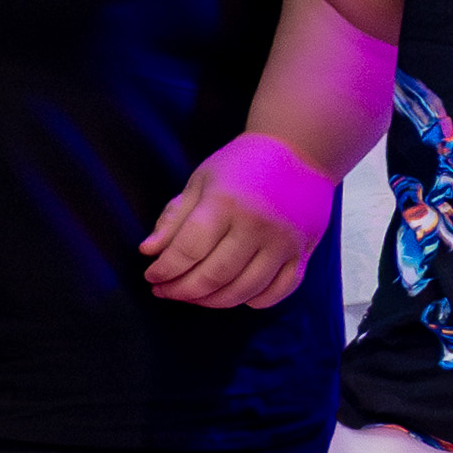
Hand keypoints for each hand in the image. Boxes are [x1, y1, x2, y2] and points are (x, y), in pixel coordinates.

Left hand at [139, 129, 331, 309]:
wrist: (300, 150)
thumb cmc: (243, 164)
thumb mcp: (201, 181)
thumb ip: (173, 217)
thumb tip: (149, 252)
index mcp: (225, 203)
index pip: (187, 251)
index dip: (164, 270)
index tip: (152, 276)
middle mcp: (257, 226)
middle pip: (213, 276)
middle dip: (182, 291)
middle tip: (166, 291)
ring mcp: (284, 242)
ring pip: (244, 290)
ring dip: (213, 301)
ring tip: (195, 296)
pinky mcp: (304, 252)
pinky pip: (279, 291)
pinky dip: (255, 301)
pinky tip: (237, 295)